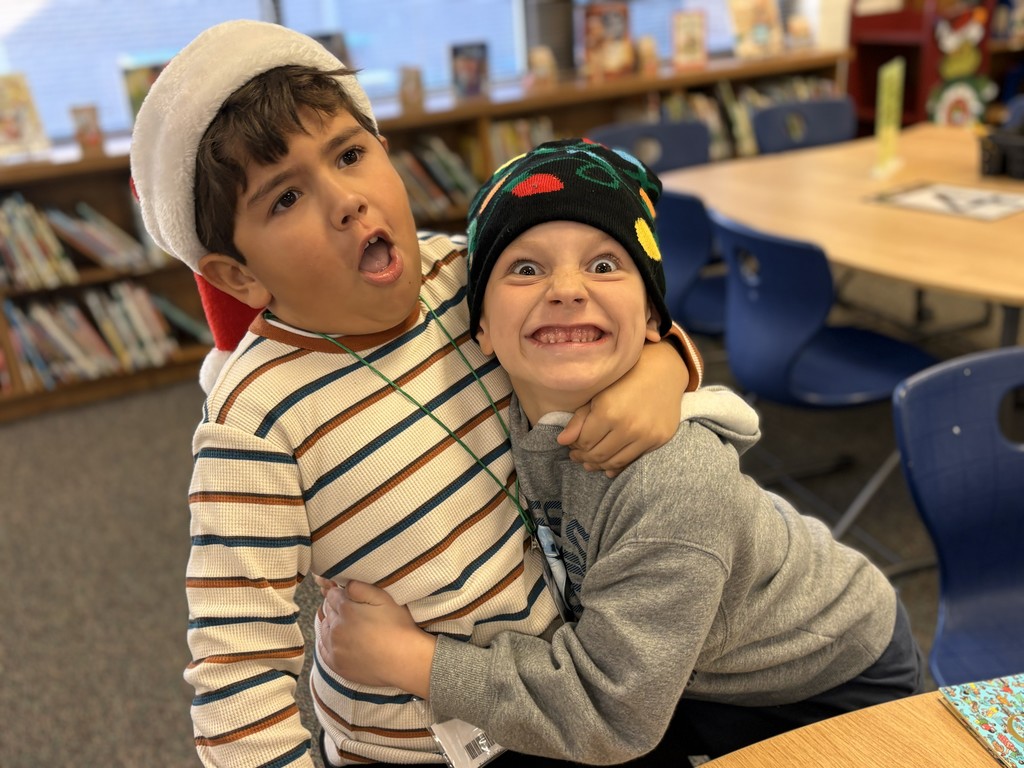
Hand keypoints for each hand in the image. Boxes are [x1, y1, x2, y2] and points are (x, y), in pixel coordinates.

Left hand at [316, 579, 434, 696]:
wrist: (406, 661)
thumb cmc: (399, 627)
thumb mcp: (384, 599)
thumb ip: (361, 587)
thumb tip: (345, 584)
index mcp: (346, 610)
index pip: (332, 595)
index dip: (340, 593)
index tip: (348, 597)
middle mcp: (336, 629)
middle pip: (328, 611)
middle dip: (336, 608)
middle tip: (352, 612)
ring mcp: (335, 648)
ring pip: (324, 629)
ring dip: (331, 625)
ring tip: (348, 626)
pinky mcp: (336, 665)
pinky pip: (323, 649)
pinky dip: (327, 642)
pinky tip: (338, 641)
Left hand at [559, 340, 685, 474]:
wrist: (663, 372)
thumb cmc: (625, 379)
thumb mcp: (598, 394)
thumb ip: (579, 419)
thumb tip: (561, 442)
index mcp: (608, 411)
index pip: (584, 441)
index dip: (575, 445)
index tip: (572, 445)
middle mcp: (627, 426)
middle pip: (598, 454)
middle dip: (584, 458)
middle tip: (577, 457)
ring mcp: (645, 435)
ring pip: (615, 462)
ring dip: (599, 465)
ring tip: (590, 463)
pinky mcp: (659, 439)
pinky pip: (634, 460)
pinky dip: (619, 466)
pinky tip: (609, 467)